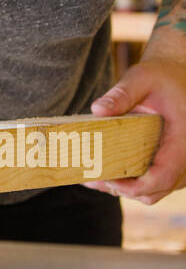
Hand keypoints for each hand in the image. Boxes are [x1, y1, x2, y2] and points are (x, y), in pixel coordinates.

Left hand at [88, 56, 185, 203]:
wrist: (178, 77)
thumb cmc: (162, 76)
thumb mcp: (142, 77)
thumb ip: (122, 93)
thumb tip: (97, 110)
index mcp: (183, 139)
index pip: (164, 176)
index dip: (136, 185)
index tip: (108, 179)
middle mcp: (185, 157)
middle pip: (156, 191)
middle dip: (123, 190)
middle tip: (92, 178)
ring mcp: (180, 165)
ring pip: (153, 192)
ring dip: (125, 189)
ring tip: (93, 176)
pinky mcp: (170, 165)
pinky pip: (153, 184)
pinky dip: (131, 184)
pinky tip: (104, 173)